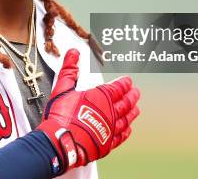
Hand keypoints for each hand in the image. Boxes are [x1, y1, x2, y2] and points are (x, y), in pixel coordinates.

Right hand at [36, 49, 139, 174]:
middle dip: (131, 96)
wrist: (61, 142)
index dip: (124, 83)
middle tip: (136, 93)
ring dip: (132, 113)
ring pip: (126, 119)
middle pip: (125, 103)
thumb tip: (73, 55)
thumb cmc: (62, 117)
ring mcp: (110, 129)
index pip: (118, 87)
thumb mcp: (62, 88)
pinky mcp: (107, 144)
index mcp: (101, 97)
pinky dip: (126, 132)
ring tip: (136, 109)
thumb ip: (69, 70)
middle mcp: (109, 112)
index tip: (128, 81)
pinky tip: (128, 130)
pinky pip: (121, 137)